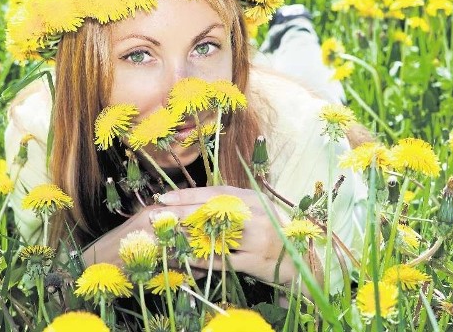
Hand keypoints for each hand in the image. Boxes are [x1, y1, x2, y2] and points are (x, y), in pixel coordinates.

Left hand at [158, 185, 304, 283]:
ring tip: (166, 237)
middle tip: (157, 215)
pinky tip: (184, 259)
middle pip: (211, 211)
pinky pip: (222, 260)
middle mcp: (255, 214)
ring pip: (214, 236)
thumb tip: (193, 201)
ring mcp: (256, 237)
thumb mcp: (253, 211)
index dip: (188, 195)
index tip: (164, 197)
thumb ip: (228, 204)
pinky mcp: (255, 260)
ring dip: (187, 237)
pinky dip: (201, 260)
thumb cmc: (268, 232)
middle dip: (181, 213)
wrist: (295, 259)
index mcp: (252, 198)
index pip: (214, 193)